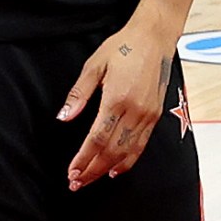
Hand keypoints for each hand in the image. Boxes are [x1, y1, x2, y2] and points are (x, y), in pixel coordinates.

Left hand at [60, 26, 171, 189]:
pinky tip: (116, 168)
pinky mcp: (156, 115)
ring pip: (127, 153)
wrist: (154, 38)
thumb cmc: (123, 47)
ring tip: (92, 179)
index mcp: (117, 98)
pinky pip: (141, 145)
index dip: (84, 159)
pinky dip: (128, 161)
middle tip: (77, 182)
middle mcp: (135, 110)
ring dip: (108, 169)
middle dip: (93, 170)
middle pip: (112, 151)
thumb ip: (79, 93)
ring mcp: (148, 115)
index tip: (72, 172)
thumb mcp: (94, 65)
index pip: (97, 139)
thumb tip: (64, 117)